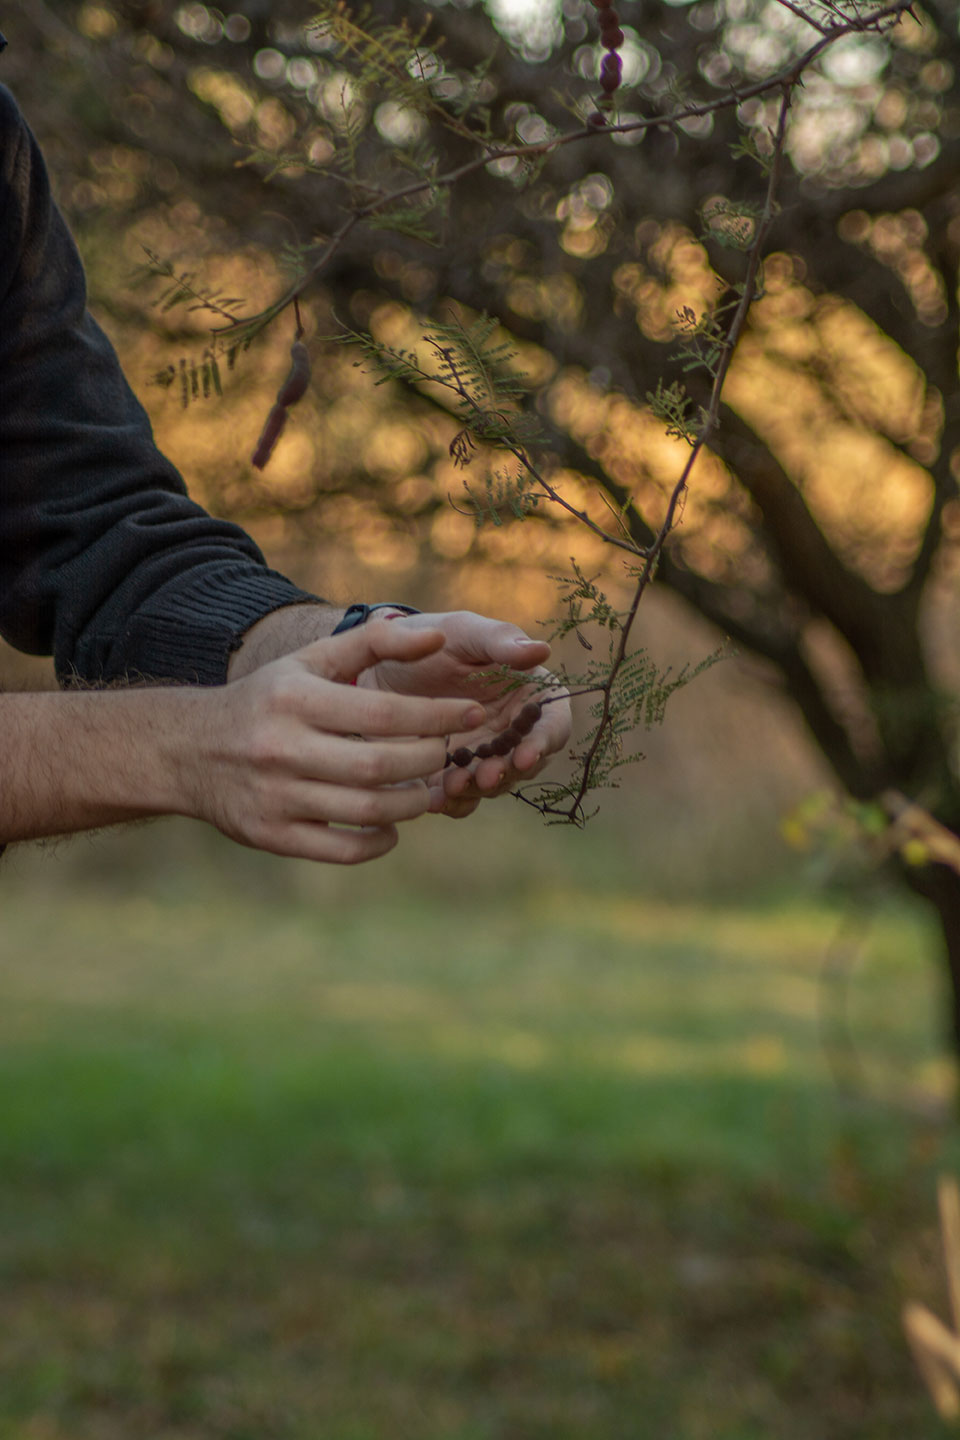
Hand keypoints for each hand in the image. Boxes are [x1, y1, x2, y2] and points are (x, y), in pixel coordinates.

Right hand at [180, 622, 486, 861]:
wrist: (190, 750)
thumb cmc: (269, 700)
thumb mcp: (309, 661)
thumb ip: (373, 642)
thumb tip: (435, 636)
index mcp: (294, 700)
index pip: (381, 712)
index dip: (434, 716)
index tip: (470, 713)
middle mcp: (282, 748)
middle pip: (378, 766)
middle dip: (427, 761)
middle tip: (449, 754)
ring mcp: (275, 797)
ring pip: (365, 811)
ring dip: (411, 804)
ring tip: (428, 790)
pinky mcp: (270, 835)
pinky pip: (341, 850)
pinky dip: (378, 842)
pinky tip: (392, 826)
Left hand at [359, 610, 571, 817]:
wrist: (383, 664)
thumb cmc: (433, 638)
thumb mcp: (464, 632)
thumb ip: (500, 641)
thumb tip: (542, 650)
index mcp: (530, 695)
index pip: (553, 724)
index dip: (544, 743)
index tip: (525, 755)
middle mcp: (513, 731)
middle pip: (525, 763)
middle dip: (506, 773)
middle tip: (484, 776)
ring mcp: (484, 756)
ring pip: (493, 784)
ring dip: (477, 789)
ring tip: (452, 786)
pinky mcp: (454, 774)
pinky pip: (461, 797)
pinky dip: (452, 802)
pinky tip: (434, 800)